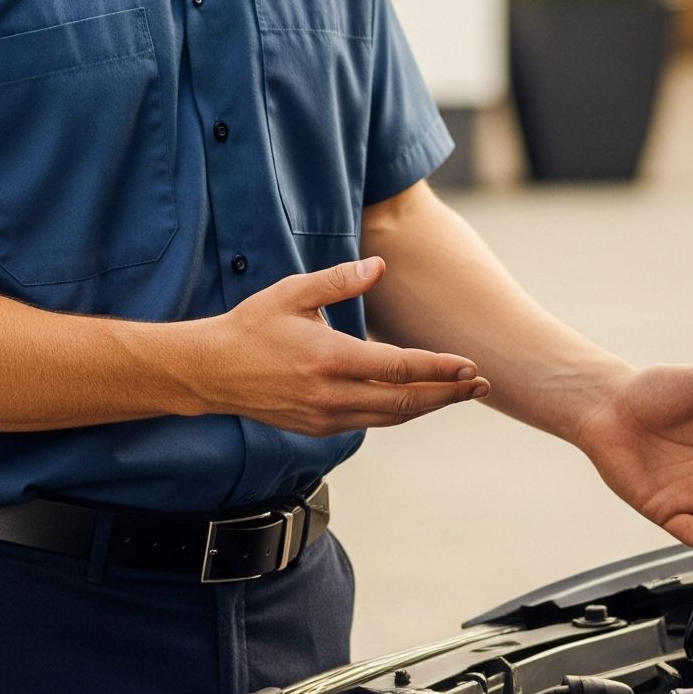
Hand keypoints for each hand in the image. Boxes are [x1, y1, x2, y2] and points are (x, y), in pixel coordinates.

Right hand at [186, 257, 490, 436]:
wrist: (211, 372)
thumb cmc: (252, 326)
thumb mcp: (293, 292)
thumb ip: (338, 280)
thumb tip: (379, 266)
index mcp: (329, 359)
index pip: (399, 368)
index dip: (438, 368)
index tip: (469, 366)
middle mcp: (331, 395)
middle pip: (405, 401)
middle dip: (447, 394)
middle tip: (480, 384)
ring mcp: (325, 416)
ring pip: (390, 417)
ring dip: (428, 406)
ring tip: (458, 394)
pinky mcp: (318, 427)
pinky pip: (370, 422)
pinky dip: (398, 413)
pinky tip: (415, 400)